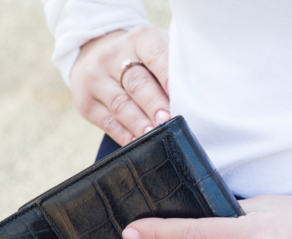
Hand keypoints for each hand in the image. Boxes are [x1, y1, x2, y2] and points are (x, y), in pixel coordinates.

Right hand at [70, 27, 170, 146]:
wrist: (96, 54)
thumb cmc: (144, 58)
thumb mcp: (159, 49)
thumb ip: (176, 65)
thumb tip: (203, 95)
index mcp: (140, 39)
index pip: (156, 56)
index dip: (169, 77)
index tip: (182, 96)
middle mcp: (113, 55)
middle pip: (137, 83)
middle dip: (155, 104)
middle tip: (169, 120)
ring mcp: (95, 78)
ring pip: (121, 105)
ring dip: (140, 123)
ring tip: (155, 135)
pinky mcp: (86, 103)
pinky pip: (108, 123)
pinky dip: (126, 135)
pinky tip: (140, 144)